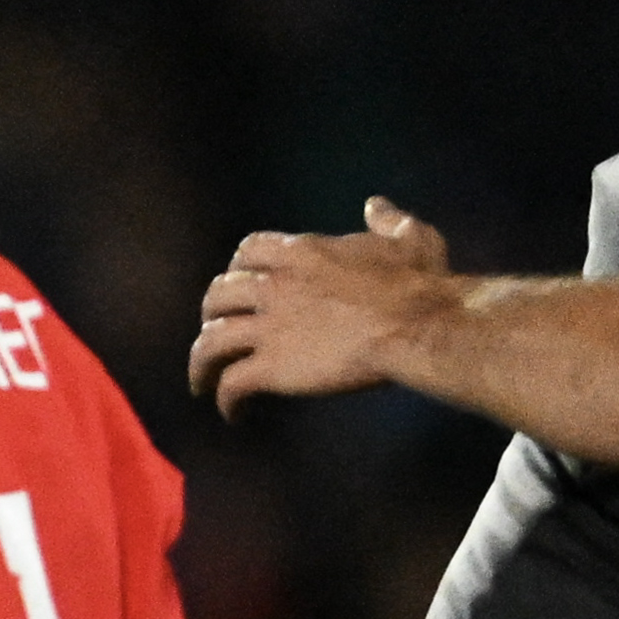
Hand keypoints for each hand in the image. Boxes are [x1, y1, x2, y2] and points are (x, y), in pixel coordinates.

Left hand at [190, 202, 455, 411]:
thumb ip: (388, 221)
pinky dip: (225, 400)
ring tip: (201, 383)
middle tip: (216, 334)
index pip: (247, 251)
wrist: (415, 324)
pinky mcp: (272, 366)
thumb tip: (376, 205)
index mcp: (302, 253)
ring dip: (200, 364)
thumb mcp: (409, 239)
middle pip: (218, 294)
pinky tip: (234, 414)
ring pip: (210, 342)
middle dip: (211, 315)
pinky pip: (232, 384)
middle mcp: (275, 285)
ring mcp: (269, 326)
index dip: (237, 269)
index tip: (241, 287)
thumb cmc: (418, 284)